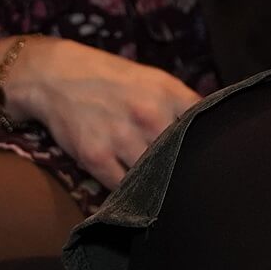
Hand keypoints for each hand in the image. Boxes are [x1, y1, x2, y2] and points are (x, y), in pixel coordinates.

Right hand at [4, 37, 203, 188]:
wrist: (57, 76)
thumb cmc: (112, 79)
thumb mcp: (154, 80)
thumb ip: (182, 105)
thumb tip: (213, 130)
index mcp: (168, 93)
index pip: (202, 127)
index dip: (210, 147)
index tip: (213, 162)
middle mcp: (148, 115)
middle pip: (180, 158)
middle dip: (185, 172)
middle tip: (190, 186)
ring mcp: (121, 138)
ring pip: (153, 177)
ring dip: (157, 186)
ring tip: (162, 192)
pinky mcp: (96, 157)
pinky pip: (122, 187)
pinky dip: (130, 193)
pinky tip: (134, 192)